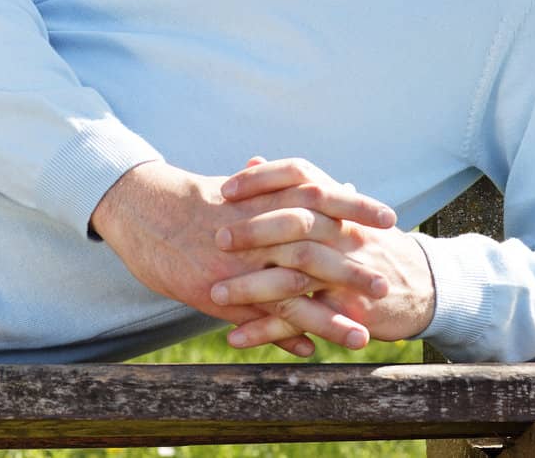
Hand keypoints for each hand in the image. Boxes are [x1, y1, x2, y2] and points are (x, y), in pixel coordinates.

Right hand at [89, 158, 397, 355]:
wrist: (144, 209)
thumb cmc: (196, 197)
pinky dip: (284, 334)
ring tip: (360, 337)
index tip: (390, 219)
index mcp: (265, 197)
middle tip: (385, 286)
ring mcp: (239, 264)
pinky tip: (309, 351)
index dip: (357, 208)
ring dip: (327, 317)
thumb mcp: (243, 185)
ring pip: (291, 293)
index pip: (322, 198)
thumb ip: (286, 187)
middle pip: (314, 250)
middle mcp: (256, 230)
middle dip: (351, 271)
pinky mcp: (217, 291)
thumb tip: (330, 182)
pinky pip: (257, 317)